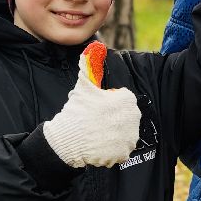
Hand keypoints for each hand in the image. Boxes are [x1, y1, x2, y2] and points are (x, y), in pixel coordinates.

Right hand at [42, 46, 140, 167]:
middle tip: (96, 120)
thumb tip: (95, 46)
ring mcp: (129, 138)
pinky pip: (120, 148)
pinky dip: (111, 148)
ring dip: (113, 132)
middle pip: (125, 115)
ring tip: (97, 132)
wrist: (67, 140)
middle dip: (113, 117)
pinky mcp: (124, 153)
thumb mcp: (84, 85)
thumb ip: (90, 64)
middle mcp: (134, 119)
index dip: (110, 101)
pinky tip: (99, 143)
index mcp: (127, 100)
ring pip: (123, 132)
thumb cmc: (76, 111)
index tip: (98, 106)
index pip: (123, 98)